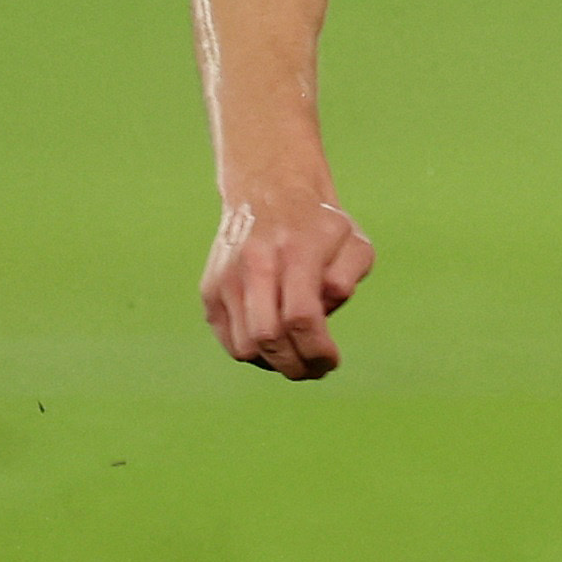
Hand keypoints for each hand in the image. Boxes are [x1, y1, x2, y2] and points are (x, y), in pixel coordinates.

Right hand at [200, 192, 372, 379]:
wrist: (268, 191)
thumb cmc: (319, 226)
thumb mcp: (352, 241)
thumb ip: (348, 275)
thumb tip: (325, 307)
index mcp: (296, 250)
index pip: (301, 317)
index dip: (317, 350)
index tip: (331, 361)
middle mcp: (255, 264)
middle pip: (267, 338)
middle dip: (294, 366)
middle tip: (314, 371)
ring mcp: (227, 278)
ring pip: (244, 347)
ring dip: (273, 363)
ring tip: (296, 355)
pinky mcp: (210, 290)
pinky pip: (229, 341)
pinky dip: (254, 353)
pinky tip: (275, 344)